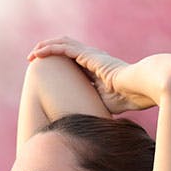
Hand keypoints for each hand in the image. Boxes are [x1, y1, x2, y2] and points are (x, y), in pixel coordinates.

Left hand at [27, 36, 155, 113]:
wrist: (139, 88)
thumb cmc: (127, 99)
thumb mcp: (103, 106)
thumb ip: (91, 107)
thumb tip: (81, 124)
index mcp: (96, 71)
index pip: (72, 66)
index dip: (58, 69)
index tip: (44, 76)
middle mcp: (93, 60)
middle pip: (66, 52)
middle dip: (49, 54)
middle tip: (33, 61)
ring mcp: (91, 56)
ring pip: (63, 46)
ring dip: (45, 49)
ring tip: (32, 55)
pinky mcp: (89, 55)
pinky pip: (65, 49)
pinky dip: (51, 49)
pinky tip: (39, 53)